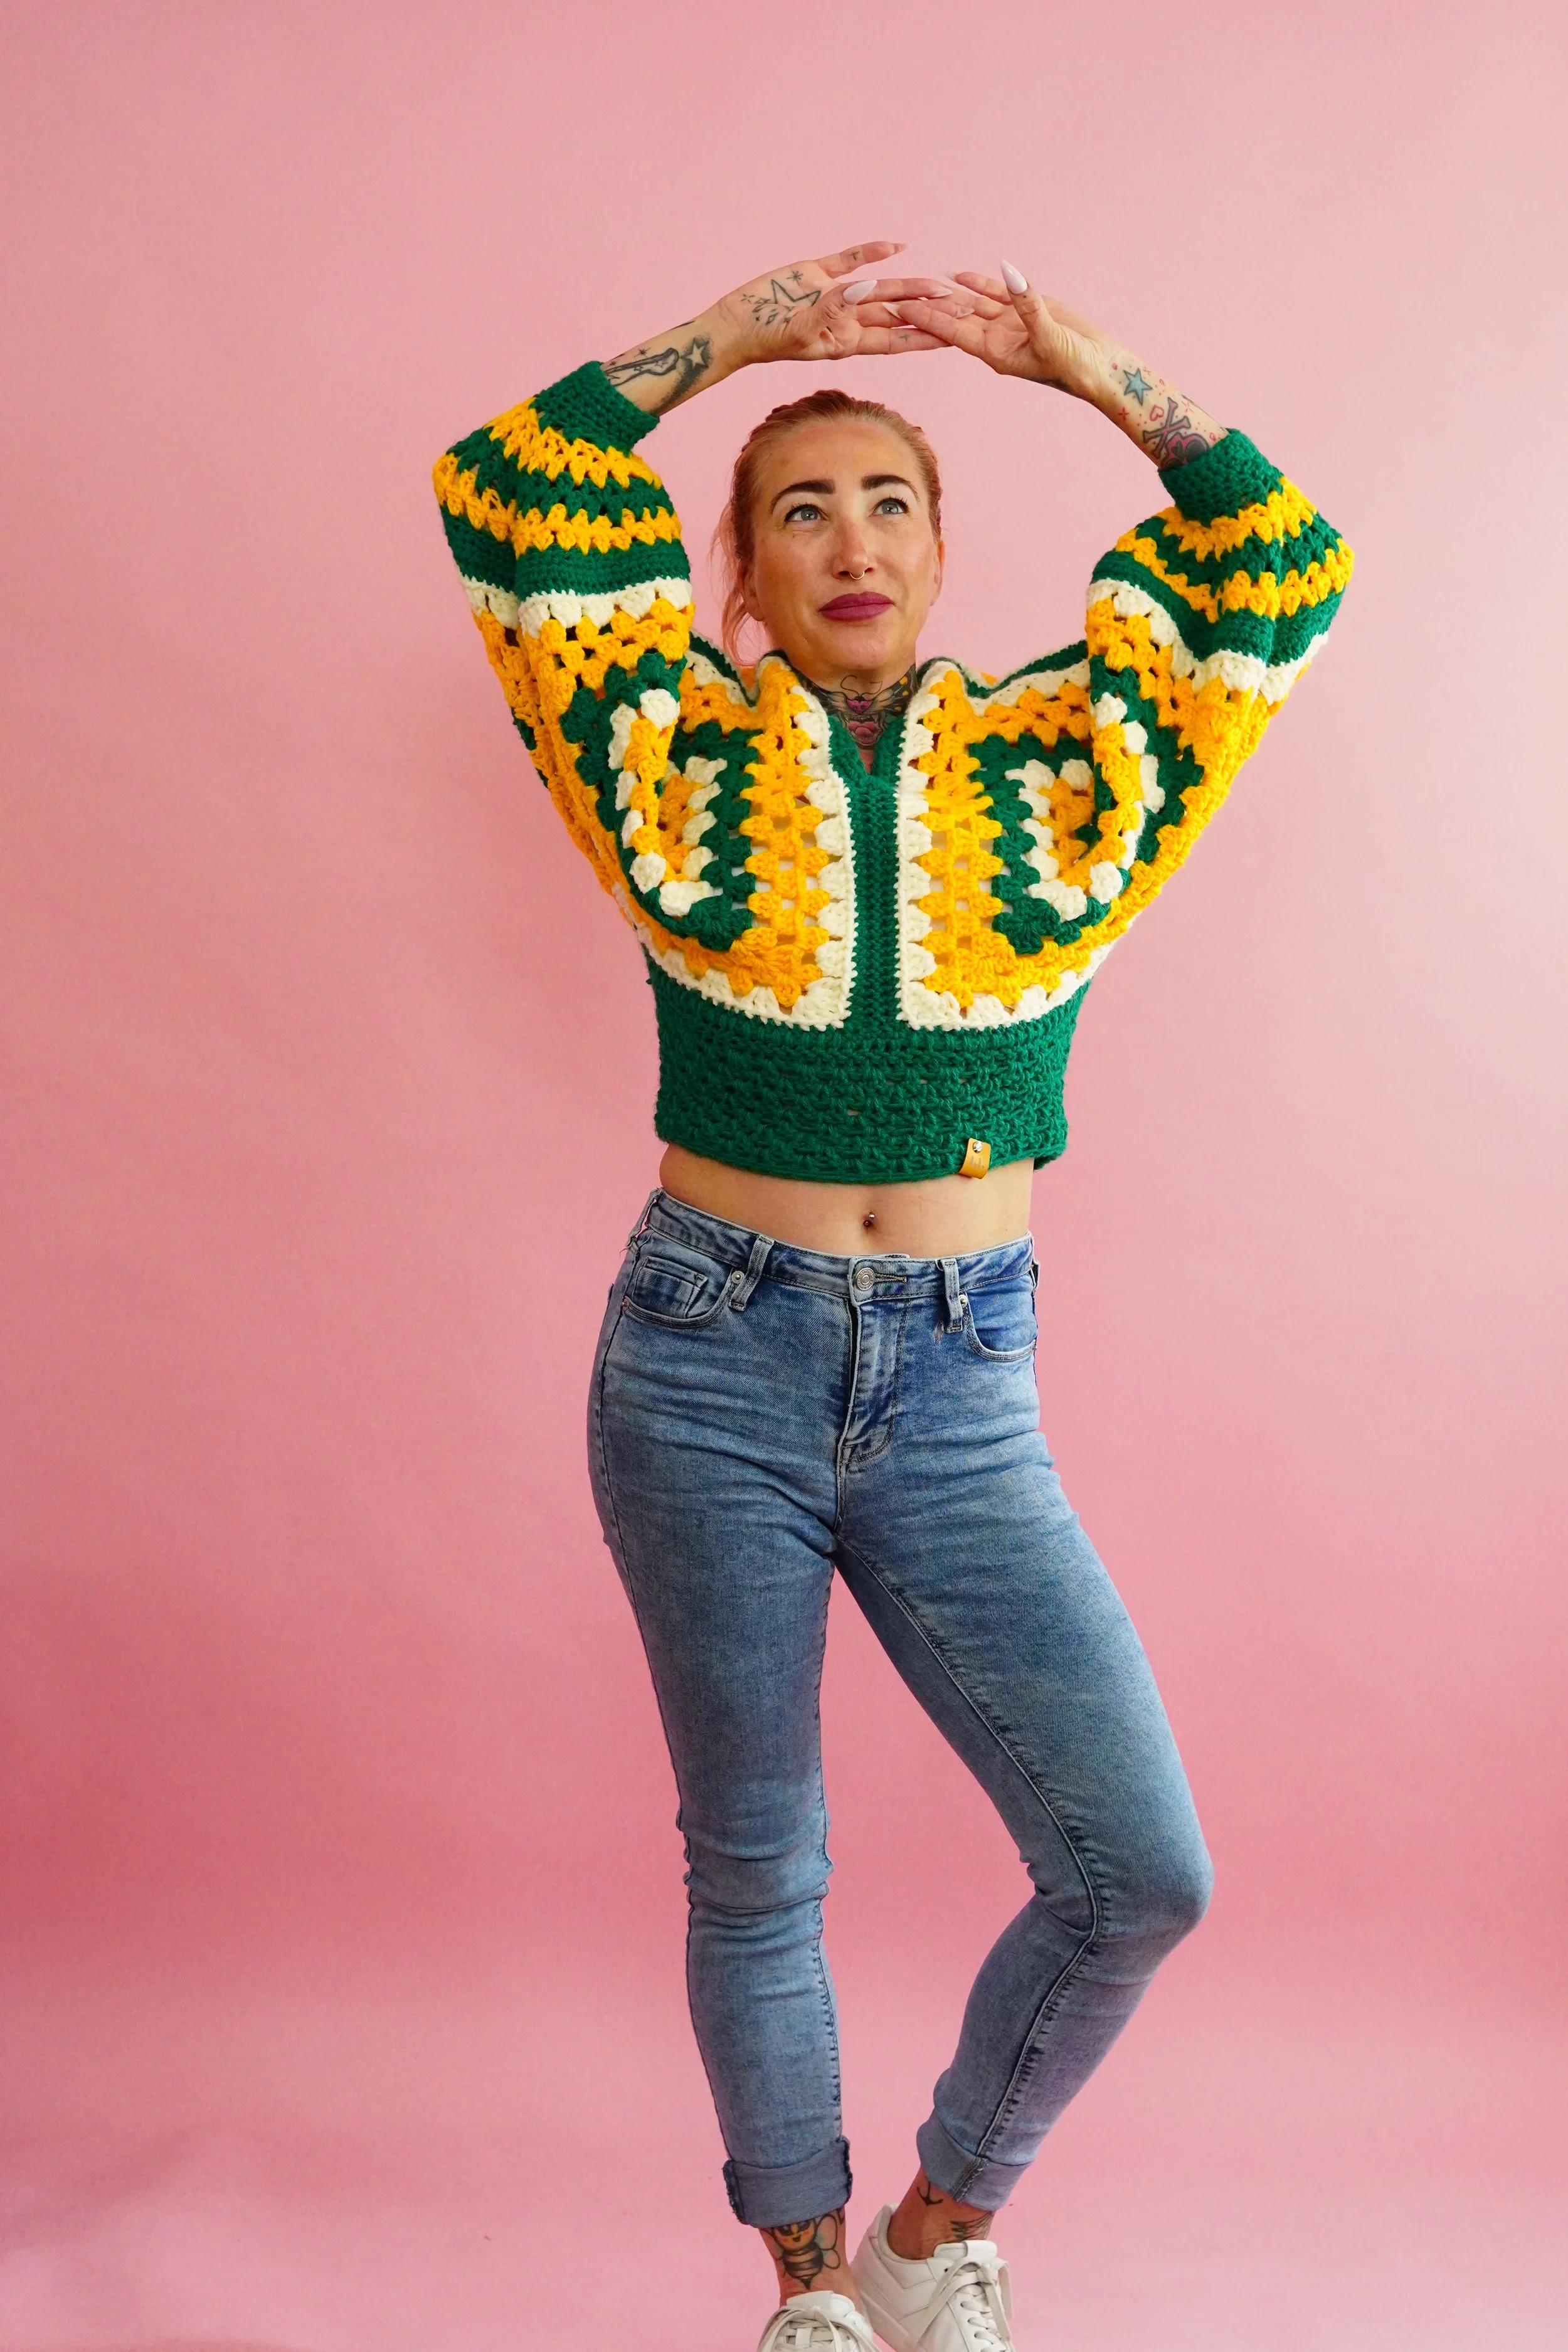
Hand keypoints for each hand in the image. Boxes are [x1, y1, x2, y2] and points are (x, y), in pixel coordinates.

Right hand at [707, 243, 948, 369]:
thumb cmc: (765, 339)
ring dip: (911, 287)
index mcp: (846, 341)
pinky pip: (851, 260)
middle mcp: (846, 319)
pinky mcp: (818, 273)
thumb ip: (833, 308)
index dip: (925, 337)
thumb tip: (865, 289)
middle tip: (964, 309)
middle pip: (897, 315)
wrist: (735, 325)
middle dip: (929, 314)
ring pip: (881, 289)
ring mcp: (834, 296)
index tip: (955, 337)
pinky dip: (872, 253)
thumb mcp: (800, 329)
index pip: (896, 339)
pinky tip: (897, 245)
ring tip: (943, 284)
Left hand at [872, 259, 1225, 464]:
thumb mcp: (1051, 336)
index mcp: (994, 352)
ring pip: (972, 304)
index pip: (951, 331)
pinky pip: (995, 294)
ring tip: (917, 280)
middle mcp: (996, 339)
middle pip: (954, 318)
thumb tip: (1008, 272)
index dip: (925, 318)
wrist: (1102, 369)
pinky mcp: (1026, 311)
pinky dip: (977, 283)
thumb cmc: (1077, 366)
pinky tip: (956, 274)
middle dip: (926, 306)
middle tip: (894, 292)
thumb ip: (1028, 304)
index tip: (898, 308)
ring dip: (947, 293)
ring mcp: (1010, 324)